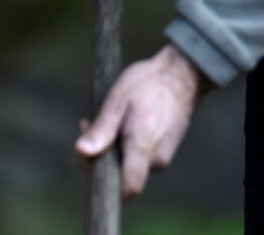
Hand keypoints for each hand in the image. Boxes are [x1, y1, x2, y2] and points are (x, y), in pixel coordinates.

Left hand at [75, 44, 210, 199]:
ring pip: (127, 165)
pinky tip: (117, 123)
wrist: (182, 74)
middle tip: (86, 125)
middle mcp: (156, 159)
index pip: (128, 188)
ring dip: (108, 148)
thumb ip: (101, 131)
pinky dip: (122, 144)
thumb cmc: (147, 84)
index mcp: (143, 147)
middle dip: (97, 156)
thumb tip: (82, 152)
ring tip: (103, 119)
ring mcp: (162, 156)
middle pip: (120, 176)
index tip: (86, 162)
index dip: (105, 187)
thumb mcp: (116, 102)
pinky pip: (137, 157)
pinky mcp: (163, 150)